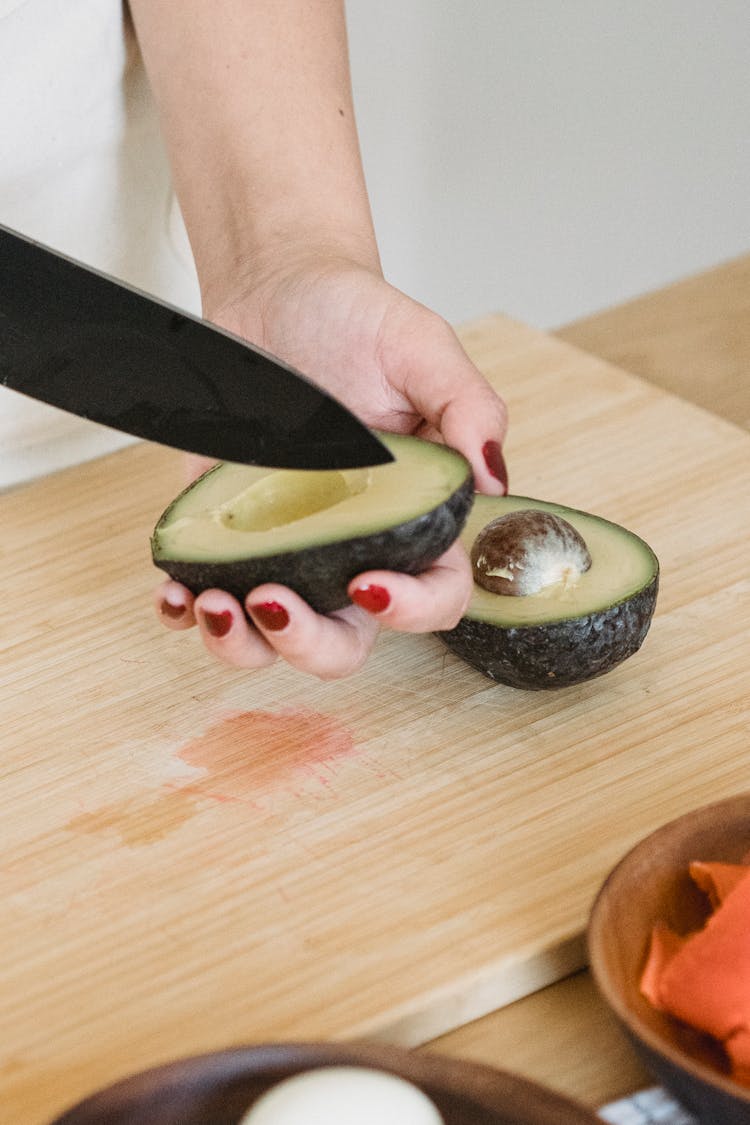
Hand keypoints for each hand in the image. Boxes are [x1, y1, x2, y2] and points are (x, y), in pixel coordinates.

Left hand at [155, 258, 507, 678]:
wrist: (276, 292)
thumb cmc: (357, 319)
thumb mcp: (424, 348)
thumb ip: (469, 409)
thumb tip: (491, 481)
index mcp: (412, 519)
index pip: (435, 594)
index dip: (411, 609)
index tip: (368, 582)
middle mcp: (351, 549)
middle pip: (345, 641)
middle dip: (309, 644)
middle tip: (274, 600)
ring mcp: (286, 548)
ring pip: (271, 639)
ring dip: (241, 644)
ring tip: (212, 603)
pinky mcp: (225, 534)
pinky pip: (205, 596)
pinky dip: (184, 612)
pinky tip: (175, 594)